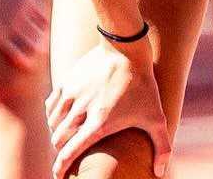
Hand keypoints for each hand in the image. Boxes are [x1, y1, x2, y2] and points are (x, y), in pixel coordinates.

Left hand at [0, 0, 48, 69]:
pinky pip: (42, 14)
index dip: (24, 60)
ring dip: (43, 37)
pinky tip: (44, 24)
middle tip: (40, 52)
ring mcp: (22, 12)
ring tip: (44, 41)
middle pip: (31, 44)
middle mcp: (11, 24)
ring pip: (39, 30)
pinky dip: (44, 21)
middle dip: (37, 50)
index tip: (29, 64)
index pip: (16, 53)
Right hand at [46, 40, 171, 178]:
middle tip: (69, 152)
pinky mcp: (66, 81)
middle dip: (62, 149)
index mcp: (99, 124)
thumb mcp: (156, 116)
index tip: (59, 175)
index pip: (70, 152)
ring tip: (67, 135)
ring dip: (57, 132)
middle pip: (59, 139)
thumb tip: (160, 172)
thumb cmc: (143, 84)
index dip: (61, 167)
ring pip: (53, 123)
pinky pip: (51, 106)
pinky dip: (53, 115)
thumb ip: (162, 146)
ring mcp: (71, 95)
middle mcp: (80, 111)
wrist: (125, 47)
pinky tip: (62, 116)